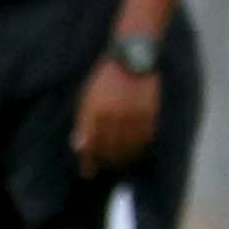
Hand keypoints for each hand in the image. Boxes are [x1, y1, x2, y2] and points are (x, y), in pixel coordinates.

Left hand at [74, 58, 160, 174]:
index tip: (88, 173)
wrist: (133, 55)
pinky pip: (145, 138)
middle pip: (109, 149)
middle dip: (105, 161)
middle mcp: (114, 115)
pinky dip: (140, 148)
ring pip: (128, 147)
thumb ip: (84, 121)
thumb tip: (78, 146)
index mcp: (95, 110)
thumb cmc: (106, 76)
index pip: (90, 144)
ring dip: (123, 158)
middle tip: (104, 168)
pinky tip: (136, 151)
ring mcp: (133, 114)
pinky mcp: (151, 112)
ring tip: (119, 163)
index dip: (88, 161)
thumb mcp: (88, 96)